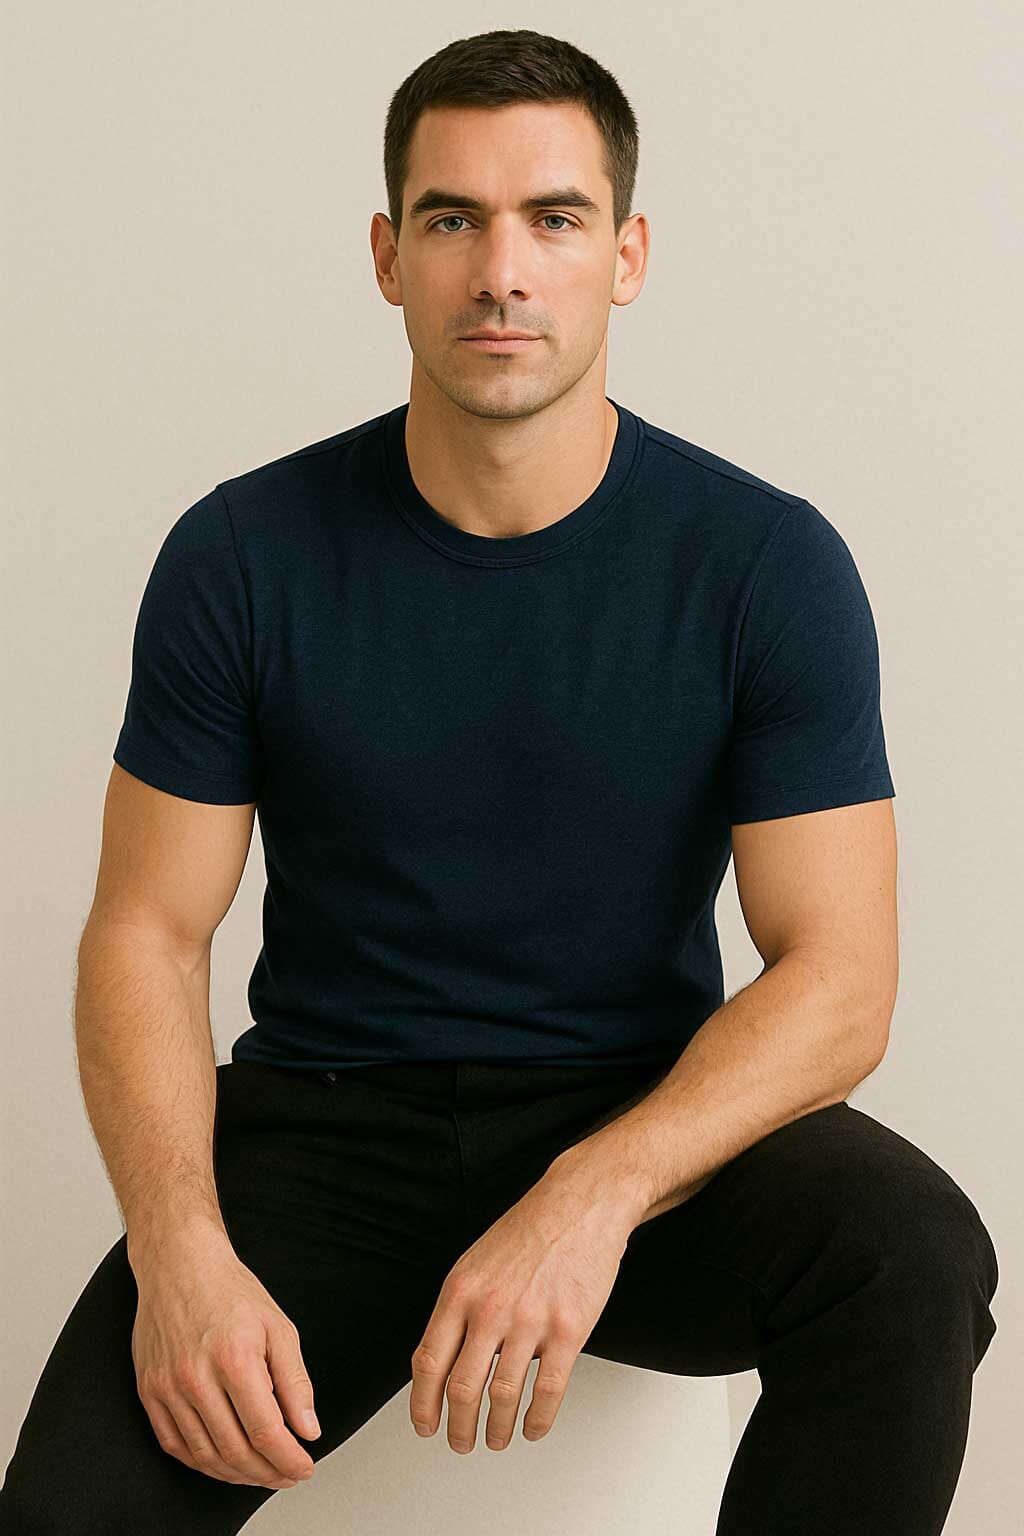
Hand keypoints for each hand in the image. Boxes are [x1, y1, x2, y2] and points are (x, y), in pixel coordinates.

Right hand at [129, 1226, 320, 1489]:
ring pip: (205, 1454)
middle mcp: (196, 1377)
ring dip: (236, 1474)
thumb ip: (295, 1382)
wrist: (179, 1264)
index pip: (266, 1432)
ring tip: (260, 1473)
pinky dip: (202, 1462)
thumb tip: (308, 1429)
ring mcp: (167, 1387)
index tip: (305, 1467)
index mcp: (235, 1358)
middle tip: (287, 1475)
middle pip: (235, 1450)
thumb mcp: (278, 1326)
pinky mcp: (149, 1391)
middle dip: (267, 1473)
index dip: (289, 1459)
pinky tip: (223, 1461)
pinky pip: (175, 1444)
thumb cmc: (230, 1290)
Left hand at [408, 1165, 634, 1453]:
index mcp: (460, 1291)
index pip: (428, 1362)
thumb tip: (440, 1360)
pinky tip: (532, 1428)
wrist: (580, 1204)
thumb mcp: (475, 1263)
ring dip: (497, 1430)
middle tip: (460, 1442)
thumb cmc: (528, 1231)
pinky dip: (537, 1420)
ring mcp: (530, 1321)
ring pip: (504, 1397)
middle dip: (458, 1428)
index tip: (425, 1424)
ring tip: (496, 1439)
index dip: (422, 1404)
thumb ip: (457, 1309)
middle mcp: (490, 1309)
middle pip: (462, 1389)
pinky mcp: (569, 1330)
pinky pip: (547, 1391)